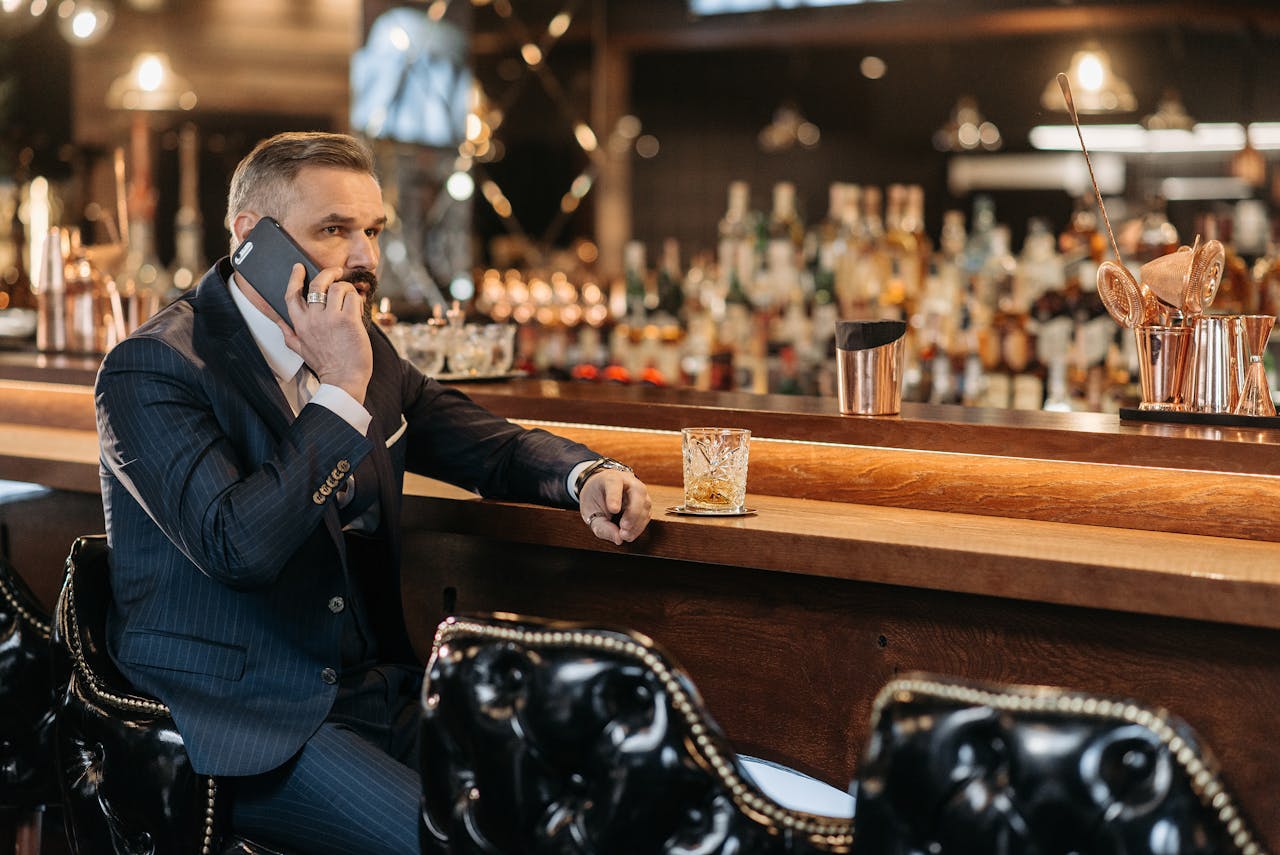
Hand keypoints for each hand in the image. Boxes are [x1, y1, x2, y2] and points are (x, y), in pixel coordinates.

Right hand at [278, 264, 372, 403]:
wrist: (344, 380)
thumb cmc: (326, 365)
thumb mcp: (300, 350)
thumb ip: (288, 334)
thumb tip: (278, 321)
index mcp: (299, 325)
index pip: (291, 295)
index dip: (294, 278)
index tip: (299, 267)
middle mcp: (313, 319)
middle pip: (316, 284)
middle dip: (327, 273)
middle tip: (335, 271)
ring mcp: (330, 318)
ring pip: (338, 288)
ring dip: (347, 289)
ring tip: (351, 298)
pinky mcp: (348, 320)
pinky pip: (353, 297)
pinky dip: (358, 299)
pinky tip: (359, 307)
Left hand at [580, 468, 650, 545]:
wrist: (603, 490)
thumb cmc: (596, 498)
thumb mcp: (590, 511)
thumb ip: (602, 526)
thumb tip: (618, 539)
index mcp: (611, 478)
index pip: (615, 484)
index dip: (615, 497)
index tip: (613, 510)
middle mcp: (629, 482)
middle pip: (637, 493)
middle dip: (632, 513)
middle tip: (623, 528)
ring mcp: (640, 492)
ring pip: (645, 506)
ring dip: (637, 524)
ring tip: (624, 535)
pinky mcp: (645, 503)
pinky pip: (646, 515)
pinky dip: (639, 527)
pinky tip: (629, 534)